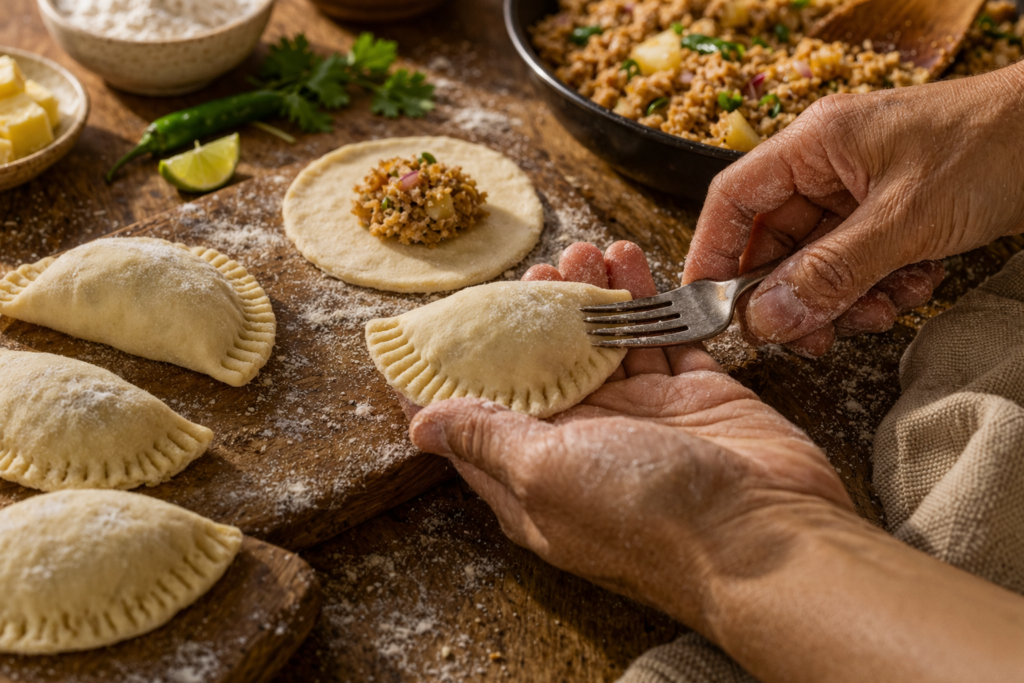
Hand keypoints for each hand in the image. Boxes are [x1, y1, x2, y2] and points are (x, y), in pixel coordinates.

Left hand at [409, 241, 850, 629]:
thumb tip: (419, 426)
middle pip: (551, 367)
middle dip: (540, 315)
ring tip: (585, 253)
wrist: (767, 537)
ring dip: (594, 297)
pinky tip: (631, 262)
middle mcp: (587, 445)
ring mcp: (644, 419)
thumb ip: (486, 438)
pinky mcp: (694, 397)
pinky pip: (663, 337)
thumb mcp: (544, 473)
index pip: (488, 413)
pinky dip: (647, 301)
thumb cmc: (647, 514)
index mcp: (538, 472)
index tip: (463, 316)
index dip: (473, 365)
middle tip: (541, 269)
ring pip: (607, 344)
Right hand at [685, 61, 1023, 356]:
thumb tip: (768, 317)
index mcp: (815, 145)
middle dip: (794, 294)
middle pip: (776, 244)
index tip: (707, 307)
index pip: (735, 201)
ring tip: (882, 307)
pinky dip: (880, 289)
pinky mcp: (891, 220)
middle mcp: (829, 169)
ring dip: (844, 298)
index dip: (713, 255)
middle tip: (809, 334)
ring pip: (819, 265)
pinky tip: (914, 286)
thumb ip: (832, 272)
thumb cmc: (995, 144)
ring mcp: (860, 196)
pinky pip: (859, 269)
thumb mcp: (907, 218)